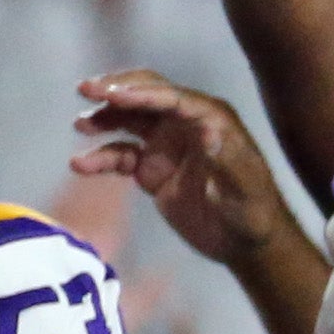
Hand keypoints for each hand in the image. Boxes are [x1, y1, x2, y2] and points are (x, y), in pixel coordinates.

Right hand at [75, 71, 301, 269]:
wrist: (244, 244)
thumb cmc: (252, 214)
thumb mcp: (244, 189)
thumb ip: (228, 161)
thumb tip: (210, 131)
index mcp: (213, 121)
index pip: (173, 98)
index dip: (142, 93)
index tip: (111, 95)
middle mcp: (187, 125)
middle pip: (148, 96)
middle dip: (117, 90)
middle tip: (84, 90)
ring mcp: (167, 145)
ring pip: (129, 121)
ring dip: (105, 118)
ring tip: (81, 125)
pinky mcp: (152, 168)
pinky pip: (121, 155)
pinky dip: (101, 157)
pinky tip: (80, 165)